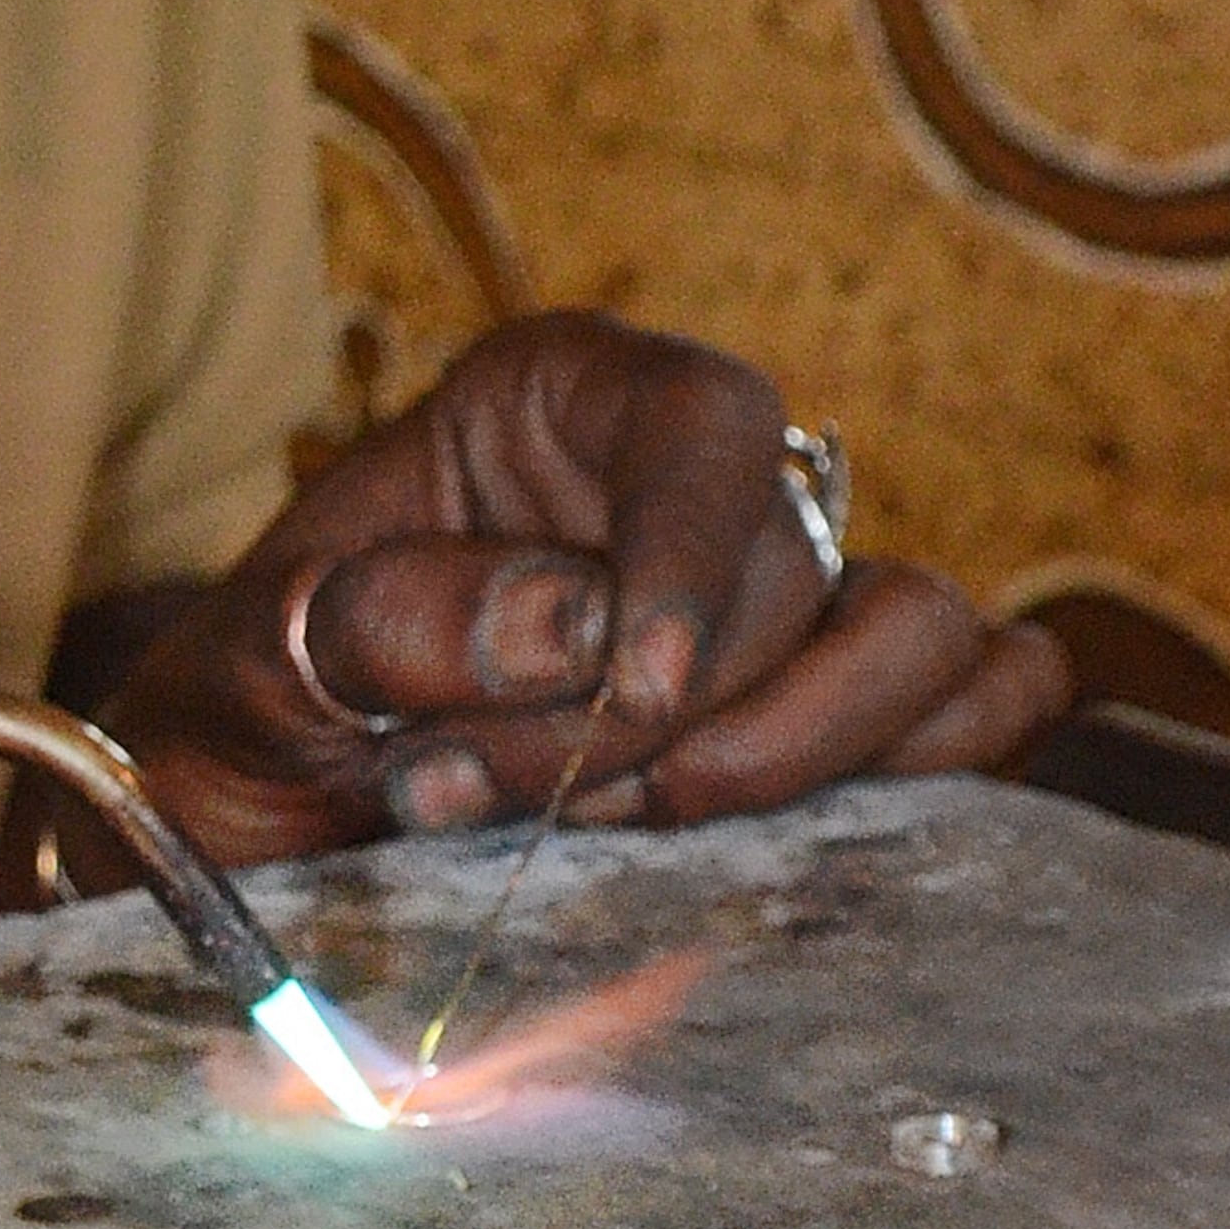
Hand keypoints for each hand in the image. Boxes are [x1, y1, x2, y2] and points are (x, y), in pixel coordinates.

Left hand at [65, 313, 1067, 871]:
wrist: (254, 821)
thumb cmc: (250, 708)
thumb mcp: (257, 658)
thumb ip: (392, 624)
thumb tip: (581, 627)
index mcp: (557, 399)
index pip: (702, 426)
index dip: (695, 557)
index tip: (638, 691)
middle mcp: (689, 478)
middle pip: (797, 570)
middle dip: (661, 720)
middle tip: (497, 799)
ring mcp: (780, 593)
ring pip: (922, 637)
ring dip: (789, 756)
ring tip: (608, 819)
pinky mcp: (835, 702)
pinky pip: (979, 702)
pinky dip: (926, 766)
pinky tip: (766, 829)